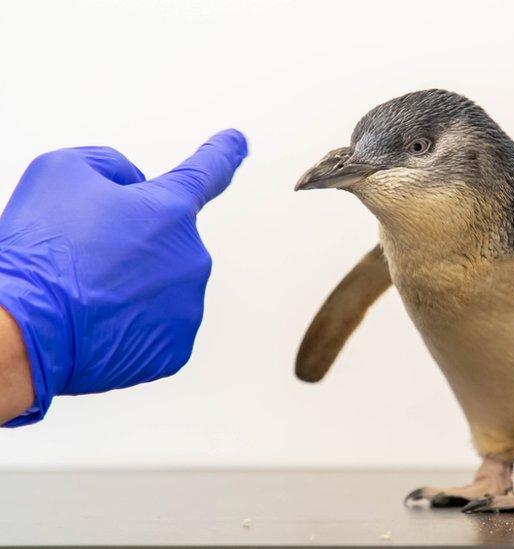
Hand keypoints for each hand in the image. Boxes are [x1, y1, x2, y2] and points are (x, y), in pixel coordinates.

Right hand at [0, 130, 247, 425]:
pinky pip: (153, 328)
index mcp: (171, 209)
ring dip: (127, 289)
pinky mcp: (175, 348)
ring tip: (84, 294)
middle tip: (84, 260)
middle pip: (163, 243)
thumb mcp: (62, 171)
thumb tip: (133, 187)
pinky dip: (127, 327)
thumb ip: (111, 166)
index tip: (238, 142)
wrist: (25, 327)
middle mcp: (192, 257)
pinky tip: (96, 324)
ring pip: (158, 288)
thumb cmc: (41, 250)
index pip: (207, 171)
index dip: (223, 152)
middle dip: (130, 247)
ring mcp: (187, 306)